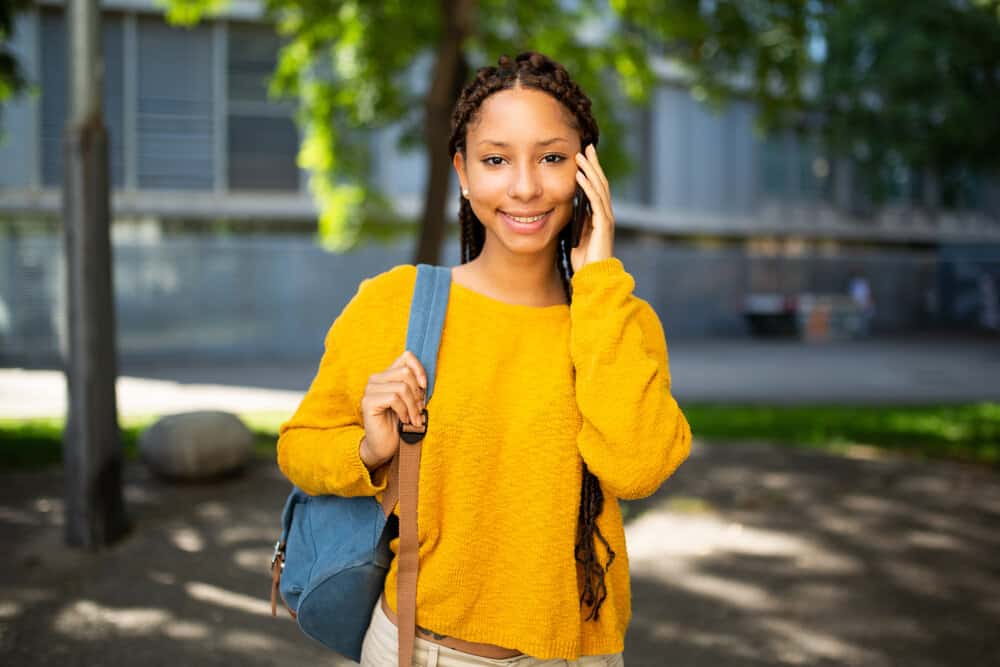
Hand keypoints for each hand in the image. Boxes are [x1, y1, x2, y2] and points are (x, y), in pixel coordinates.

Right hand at [360, 350, 426, 468]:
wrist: (385, 446)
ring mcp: (370, 389)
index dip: (419, 369)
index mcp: (388, 375)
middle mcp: (376, 379)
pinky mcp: (368, 402)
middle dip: (417, 393)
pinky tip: (404, 421)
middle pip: (406, 373)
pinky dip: (404, 411)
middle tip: (420, 410)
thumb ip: (415, 387)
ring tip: (414, 419)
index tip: (425, 387)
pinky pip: (394, 399)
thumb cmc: (399, 424)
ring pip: (402, 387)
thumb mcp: (411, 401)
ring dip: (413, 406)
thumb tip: (424, 381)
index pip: (406, 357)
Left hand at [571, 144, 614, 271]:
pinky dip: (587, 186)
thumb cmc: (585, 261)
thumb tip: (570, 210)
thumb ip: (578, 223)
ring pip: (599, 188)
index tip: (583, 157)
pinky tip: (580, 176)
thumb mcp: (577, 237)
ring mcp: (606, 218)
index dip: (591, 172)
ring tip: (581, 155)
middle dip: (593, 164)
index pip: (597, 188)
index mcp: (600, 216)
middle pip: (601, 183)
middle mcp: (606, 214)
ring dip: (590, 170)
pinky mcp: (603, 224)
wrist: (593, 278)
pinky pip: (595, 201)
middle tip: (586, 147)